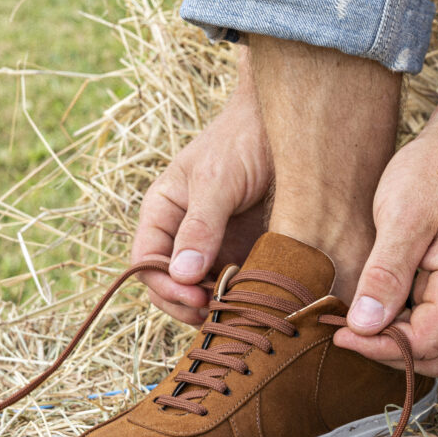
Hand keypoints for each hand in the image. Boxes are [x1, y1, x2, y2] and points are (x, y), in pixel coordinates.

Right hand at [131, 70, 272, 325]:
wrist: (290, 124)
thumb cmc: (243, 140)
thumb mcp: (217, 180)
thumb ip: (200, 226)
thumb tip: (181, 275)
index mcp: (163, 212)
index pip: (146, 263)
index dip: (164, 288)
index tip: (194, 299)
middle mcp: (183, 233)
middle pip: (170, 286)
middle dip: (187, 304)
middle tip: (216, 312)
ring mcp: (215, 244)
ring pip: (203, 291)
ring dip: (216, 306)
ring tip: (239, 310)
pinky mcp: (246, 251)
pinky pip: (235, 285)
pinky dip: (241, 298)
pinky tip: (257, 301)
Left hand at [332, 116, 437, 376]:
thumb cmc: (434, 171)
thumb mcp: (401, 218)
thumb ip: (385, 275)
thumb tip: (364, 326)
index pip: (424, 345)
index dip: (377, 347)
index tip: (339, 330)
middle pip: (433, 355)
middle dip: (386, 349)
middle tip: (345, 327)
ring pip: (435, 342)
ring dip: (395, 337)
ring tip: (358, 312)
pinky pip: (436, 320)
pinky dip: (405, 320)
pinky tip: (377, 298)